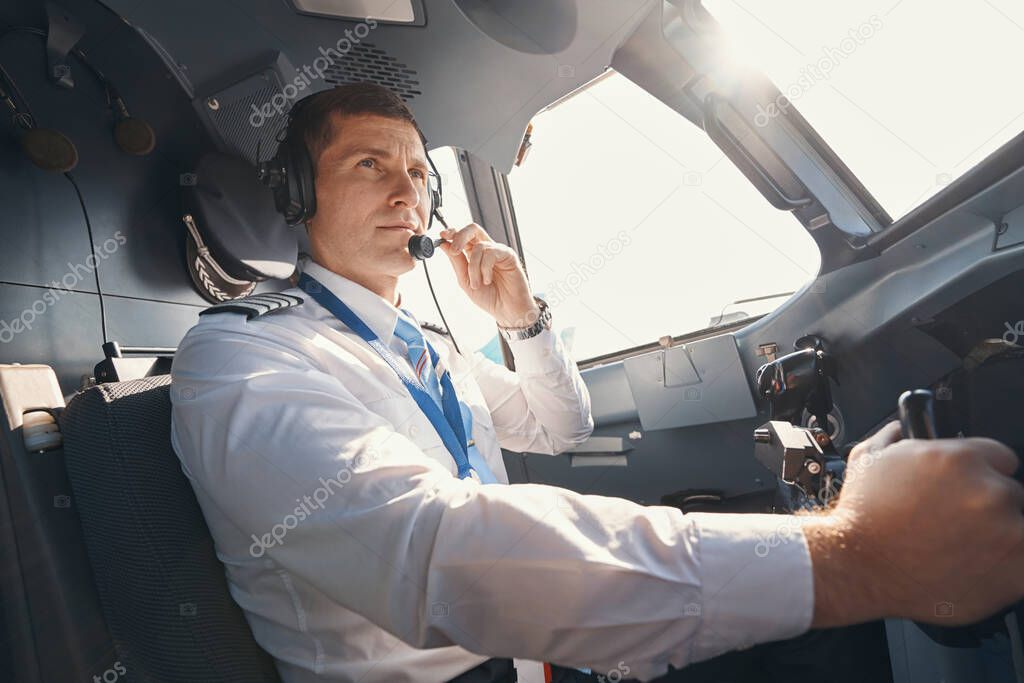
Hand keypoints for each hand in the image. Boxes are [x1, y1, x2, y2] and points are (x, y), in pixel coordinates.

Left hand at [439, 223, 538, 327]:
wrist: (506, 310)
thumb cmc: (489, 297)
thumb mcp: (465, 280)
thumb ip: (456, 262)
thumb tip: (443, 245)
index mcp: (474, 254)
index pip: (462, 236)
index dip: (452, 233)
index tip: (442, 236)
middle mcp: (486, 250)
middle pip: (473, 229)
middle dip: (460, 236)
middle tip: (454, 250)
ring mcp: (498, 251)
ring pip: (479, 246)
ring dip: (473, 267)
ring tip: (477, 284)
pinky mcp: (508, 255)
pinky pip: (491, 254)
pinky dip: (485, 269)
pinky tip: (488, 280)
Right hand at [805, 422, 1023, 626]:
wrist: (857, 567)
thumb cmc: (862, 518)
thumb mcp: (868, 459)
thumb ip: (896, 436)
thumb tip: (904, 426)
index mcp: (960, 459)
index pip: (1000, 457)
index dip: (981, 473)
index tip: (967, 489)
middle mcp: (988, 491)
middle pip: (1009, 493)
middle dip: (985, 506)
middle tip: (953, 522)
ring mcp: (1006, 532)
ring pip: (1018, 527)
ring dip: (997, 535)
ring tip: (959, 547)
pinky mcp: (1015, 570)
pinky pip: (1023, 563)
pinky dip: (1006, 566)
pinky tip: (975, 566)